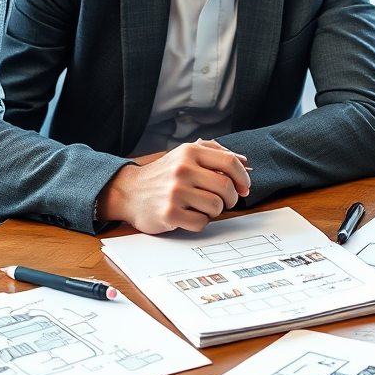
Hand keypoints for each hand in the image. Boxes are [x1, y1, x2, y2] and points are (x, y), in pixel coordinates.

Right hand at [97, 139, 251, 232]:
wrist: (129, 191)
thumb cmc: (164, 174)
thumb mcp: (186, 154)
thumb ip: (215, 153)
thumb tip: (245, 162)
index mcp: (190, 152)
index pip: (229, 162)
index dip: (243, 177)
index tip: (244, 187)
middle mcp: (183, 169)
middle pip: (226, 187)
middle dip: (231, 197)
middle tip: (225, 200)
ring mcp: (175, 192)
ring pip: (216, 206)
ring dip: (215, 210)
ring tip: (203, 206)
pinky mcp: (169, 213)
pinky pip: (201, 222)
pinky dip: (201, 221)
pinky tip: (190, 214)